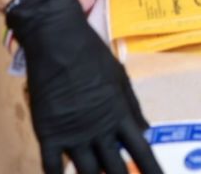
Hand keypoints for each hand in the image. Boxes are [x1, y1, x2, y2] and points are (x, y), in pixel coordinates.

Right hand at [4, 0, 161, 173]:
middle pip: (115, 168)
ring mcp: (73, 134)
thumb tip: (146, 132)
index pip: (141, 151)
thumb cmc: (91, 54)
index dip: (152, 170)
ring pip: (86, 172)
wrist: (58, 39)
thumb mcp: (119, 77)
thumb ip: (132, 107)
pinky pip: (51, 166)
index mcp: (120, 114)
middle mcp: (99, 130)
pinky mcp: (48, 133)